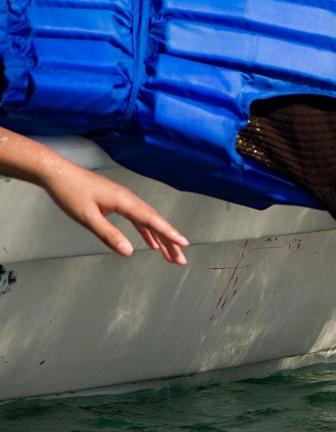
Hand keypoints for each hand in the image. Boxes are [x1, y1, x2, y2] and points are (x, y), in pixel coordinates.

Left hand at [42, 162, 188, 263]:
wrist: (57, 172)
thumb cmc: (70, 192)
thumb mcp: (87, 217)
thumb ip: (109, 235)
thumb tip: (129, 251)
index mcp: (125, 201)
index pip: (152, 220)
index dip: (169, 233)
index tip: (183, 244)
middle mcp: (129, 199)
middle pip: (155, 222)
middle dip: (169, 241)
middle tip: (180, 259)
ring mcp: (124, 200)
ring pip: (148, 221)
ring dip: (160, 238)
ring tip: (170, 254)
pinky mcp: (117, 202)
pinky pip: (138, 219)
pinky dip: (146, 232)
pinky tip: (151, 243)